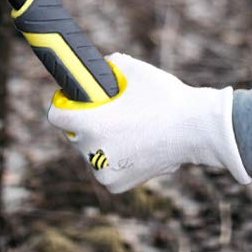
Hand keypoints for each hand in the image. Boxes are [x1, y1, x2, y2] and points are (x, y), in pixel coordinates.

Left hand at [46, 52, 251, 193]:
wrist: (195, 129)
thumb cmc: (163, 95)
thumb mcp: (129, 67)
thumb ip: (104, 66)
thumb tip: (94, 68)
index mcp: (91, 123)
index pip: (56, 116)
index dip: (64, 103)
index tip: (76, 99)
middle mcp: (93, 152)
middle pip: (73, 133)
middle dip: (84, 121)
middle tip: (107, 111)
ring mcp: (104, 172)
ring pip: (89, 151)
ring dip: (99, 140)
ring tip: (125, 128)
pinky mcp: (116, 185)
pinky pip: (103, 167)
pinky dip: (112, 157)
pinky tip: (131, 144)